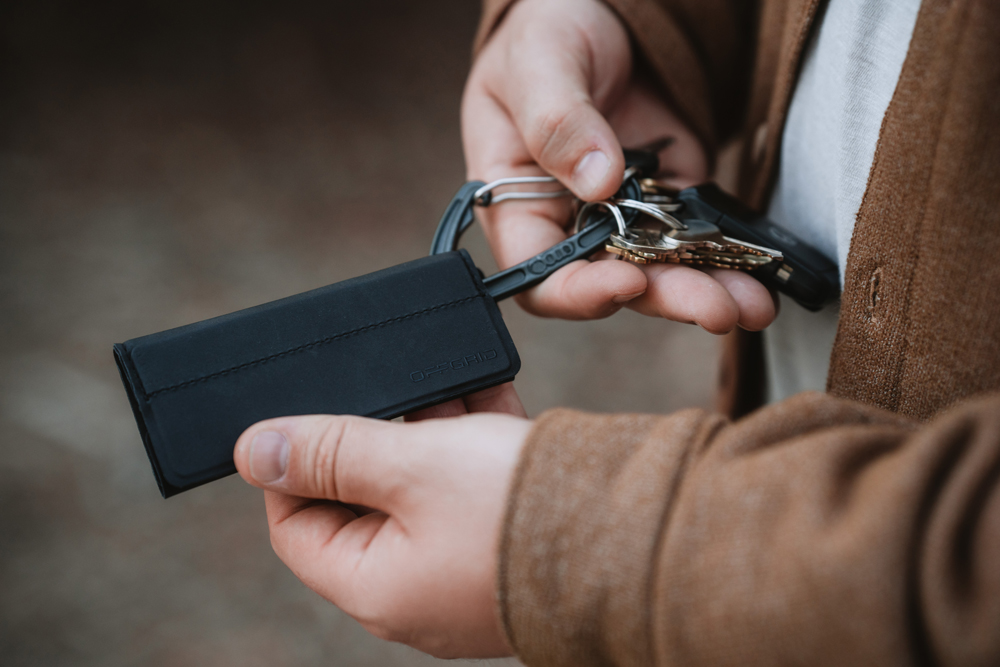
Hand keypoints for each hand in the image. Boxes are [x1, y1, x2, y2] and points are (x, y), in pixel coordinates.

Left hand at [233, 383, 529, 658]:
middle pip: (362, 502)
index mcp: (374, 586)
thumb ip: (328, 453)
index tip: (307, 416)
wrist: (635, 534)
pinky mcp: (505, 545)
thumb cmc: (517, 511)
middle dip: (373, 438)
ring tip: (445, 386)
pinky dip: (471, 445)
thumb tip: (253, 450)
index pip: (295, 528)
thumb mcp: (409, 464)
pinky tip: (485, 398)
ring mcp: (463, 570)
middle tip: (388, 391)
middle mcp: (415, 589)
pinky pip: (470, 491)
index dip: (292, 468)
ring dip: (427, 432)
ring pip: (422, 488)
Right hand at [462, 0, 775, 331]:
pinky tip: (761, 271)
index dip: (579, 291)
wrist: (601, 8)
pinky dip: (729, 256)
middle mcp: (568, 220)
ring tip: (754, 305)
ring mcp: (624, 212)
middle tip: (717, 309)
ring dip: (707, 290)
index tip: (629, 282)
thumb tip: (597, 180)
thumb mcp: (538, 63)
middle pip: (611, 281)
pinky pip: (698, 236)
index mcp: (517, 201)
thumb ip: (557, 120)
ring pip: (662, 269)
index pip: (539, 272)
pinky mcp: (671, 195)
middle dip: (667, 298)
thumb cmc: (546, 31)